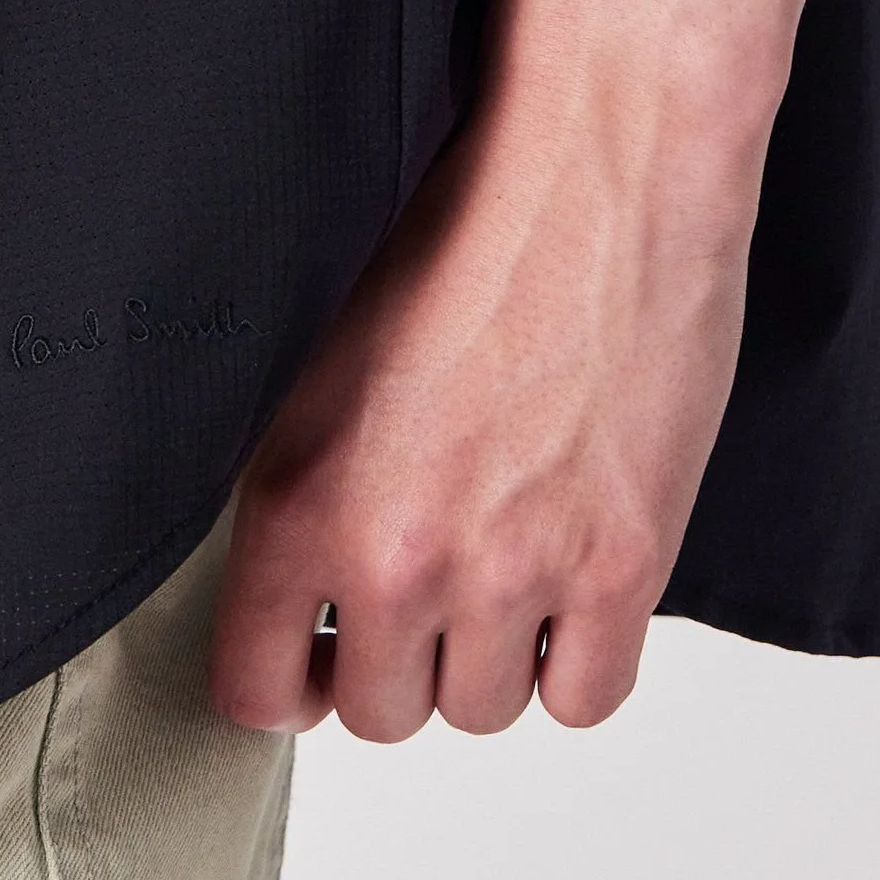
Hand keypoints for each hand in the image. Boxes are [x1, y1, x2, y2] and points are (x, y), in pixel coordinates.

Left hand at [207, 0, 767, 741]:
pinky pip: (585, 698)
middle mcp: (397, 554)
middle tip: (426, 592)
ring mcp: (512, 569)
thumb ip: (297, 488)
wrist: (598, 166)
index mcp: (297, 501)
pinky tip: (571, 590)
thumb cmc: (460, 231)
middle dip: (398, 662)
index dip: (287, 686)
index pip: (257, 692)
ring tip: (503, 571)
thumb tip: (294, 588)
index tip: (315, 662)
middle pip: (381, 713)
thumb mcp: (317, 360)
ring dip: (488, 659)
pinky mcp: (622, 564)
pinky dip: (576, 658)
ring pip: (481, 711)